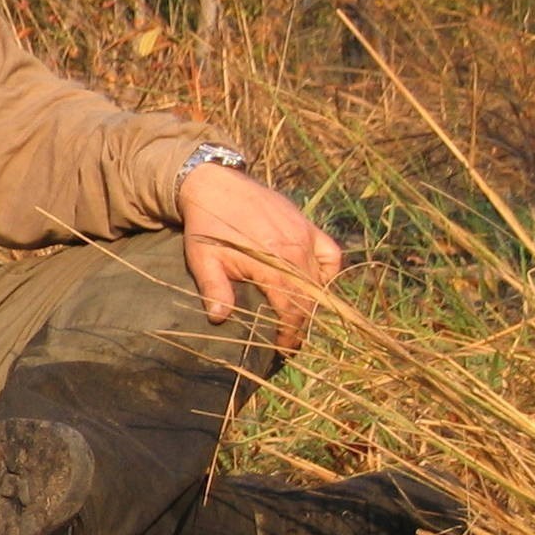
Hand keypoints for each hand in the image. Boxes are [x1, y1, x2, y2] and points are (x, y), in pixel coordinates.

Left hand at [177, 162, 343, 349]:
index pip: (292, 310)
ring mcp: (305, 236)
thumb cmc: (206, 226)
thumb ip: (214, 289)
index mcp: (272, 264)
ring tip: (299, 316)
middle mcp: (296, 251)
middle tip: (290, 339)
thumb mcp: (203, 259)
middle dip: (302, 323)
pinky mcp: (308, 225)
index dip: (290, 334)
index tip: (283, 349)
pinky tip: (314, 283)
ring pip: (321, 280)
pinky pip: (331, 254)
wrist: (214, 185)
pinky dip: (328, 271)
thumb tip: (219, 319)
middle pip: (310, 299)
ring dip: (314, 301)